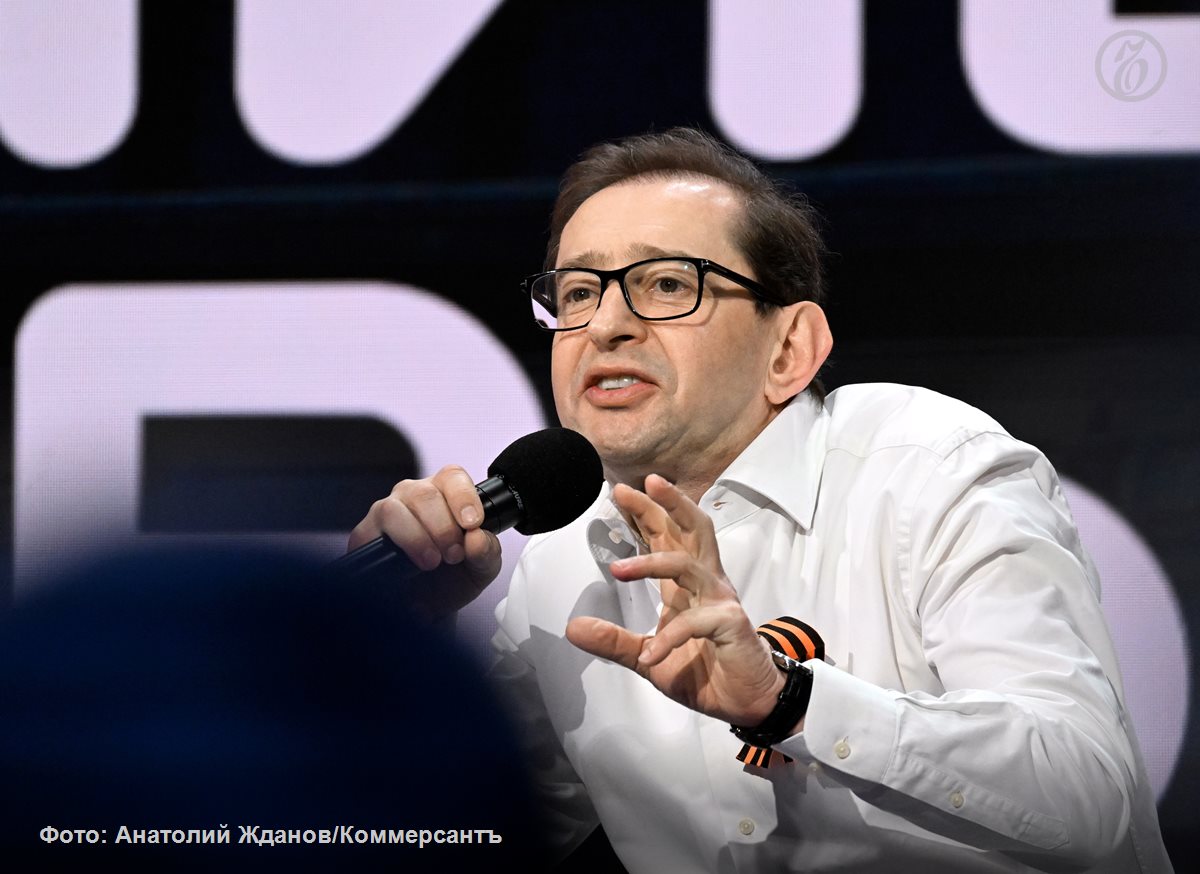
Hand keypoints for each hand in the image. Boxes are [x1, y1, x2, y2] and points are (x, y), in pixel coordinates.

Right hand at [347, 465, 501, 618]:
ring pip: (394, 509)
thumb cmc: (455, 576)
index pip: (452, 477)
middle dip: (443, 528)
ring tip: (432, 562)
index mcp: (446, 493)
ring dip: (417, 538)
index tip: (472, 524)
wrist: (430, 606)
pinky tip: (405, 565)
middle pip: (424, 494)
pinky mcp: (365, 533)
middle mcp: (414, 495)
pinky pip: (370, 533)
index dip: (463, 498)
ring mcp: (387, 511)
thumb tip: (477, 538)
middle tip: (453, 555)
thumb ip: (487, 551)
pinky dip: (392, 550)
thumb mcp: (482, 567)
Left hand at [566, 475, 784, 726]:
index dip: (647, 512)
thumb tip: (572, 628)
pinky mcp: (730, 623)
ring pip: (687, 564)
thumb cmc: (704, 672)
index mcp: (686, 585)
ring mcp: (720, 600)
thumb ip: (614, 641)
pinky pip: (695, 622)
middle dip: (665, 505)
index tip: (620, 492)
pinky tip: (650, 654)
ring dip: (651, 563)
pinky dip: (669, 638)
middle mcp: (706, 583)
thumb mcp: (648, 658)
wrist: (747, 702)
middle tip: (635, 486)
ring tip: (618, 569)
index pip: (668, 537)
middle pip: (690, 530)